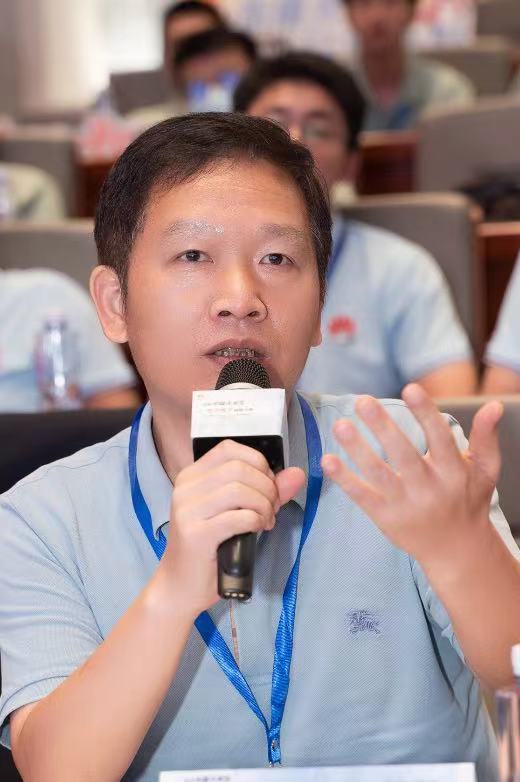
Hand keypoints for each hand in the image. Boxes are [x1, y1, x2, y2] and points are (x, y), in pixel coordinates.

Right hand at [157, 440, 304, 616]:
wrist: (179, 587)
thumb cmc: (209, 549)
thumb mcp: (236, 513)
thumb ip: (266, 491)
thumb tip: (297, 474)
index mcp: (192, 476)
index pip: (229, 448)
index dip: (257, 462)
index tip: (267, 485)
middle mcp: (185, 488)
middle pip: (238, 468)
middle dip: (266, 486)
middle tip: (271, 508)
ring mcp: (187, 510)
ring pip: (239, 489)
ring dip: (263, 505)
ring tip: (266, 521)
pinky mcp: (195, 533)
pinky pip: (238, 516)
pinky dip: (256, 520)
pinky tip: (258, 530)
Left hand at [321, 384, 502, 572]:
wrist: (456, 550)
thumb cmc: (468, 500)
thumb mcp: (484, 470)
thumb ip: (485, 437)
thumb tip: (494, 404)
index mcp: (454, 472)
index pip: (440, 438)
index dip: (425, 413)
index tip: (410, 388)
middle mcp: (429, 489)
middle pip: (404, 455)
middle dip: (383, 428)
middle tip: (363, 401)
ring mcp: (405, 505)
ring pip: (378, 475)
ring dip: (357, 450)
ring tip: (340, 425)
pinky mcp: (386, 518)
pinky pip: (362, 497)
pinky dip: (345, 480)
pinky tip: (327, 460)